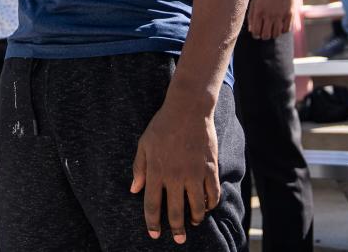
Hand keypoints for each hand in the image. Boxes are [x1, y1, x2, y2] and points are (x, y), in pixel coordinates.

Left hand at [130, 94, 220, 244]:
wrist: (188, 109)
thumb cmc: (162, 125)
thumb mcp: (144, 144)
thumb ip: (139, 168)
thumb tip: (134, 190)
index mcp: (156, 172)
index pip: (152, 205)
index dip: (152, 223)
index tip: (153, 234)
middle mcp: (175, 176)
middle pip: (175, 211)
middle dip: (176, 229)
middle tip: (178, 239)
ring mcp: (194, 173)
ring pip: (196, 206)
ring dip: (195, 219)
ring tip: (193, 223)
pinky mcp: (210, 168)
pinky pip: (213, 193)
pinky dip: (211, 204)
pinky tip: (207, 206)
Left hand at [247, 0, 296, 39]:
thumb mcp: (254, 2)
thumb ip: (251, 17)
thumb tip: (251, 30)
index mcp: (259, 12)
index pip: (255, 32)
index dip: (255, 35)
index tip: (257, 33)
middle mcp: (269, 15)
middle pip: (266, 35)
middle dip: (264, 36)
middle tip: (265, 32)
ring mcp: (280, 15)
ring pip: (276, 34)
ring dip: (273, 33)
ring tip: (273, 28)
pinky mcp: (290, 14)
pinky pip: (286, 30)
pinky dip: (283, 30)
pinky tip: (281, 25)